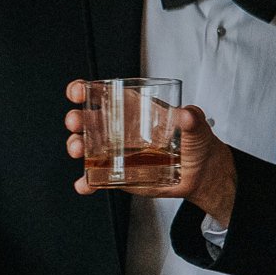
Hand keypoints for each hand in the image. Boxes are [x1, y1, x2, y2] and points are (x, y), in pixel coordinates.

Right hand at [63, 79, 236, 224]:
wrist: (200, 173)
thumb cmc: (194, 143)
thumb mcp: (196, 127)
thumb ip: (192, 119)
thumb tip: (187, 114)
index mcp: (132, 110)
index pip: (103, 95)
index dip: (85, 90)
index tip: (78, 91)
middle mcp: (118, 130)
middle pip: (87, 120)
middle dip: (76, 119)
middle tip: (76, 122)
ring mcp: (114, 153)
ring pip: (85, 148)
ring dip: (76, 146)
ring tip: (79, 151)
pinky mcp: (116, 174)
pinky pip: (95, 178)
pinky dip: (86, 182)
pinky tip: (84, 184)